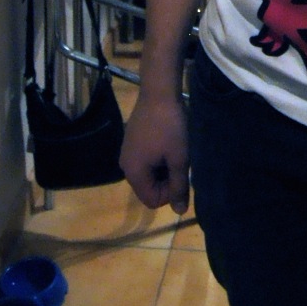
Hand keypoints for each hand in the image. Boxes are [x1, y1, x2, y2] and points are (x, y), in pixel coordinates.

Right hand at [120, 91, 189, 211]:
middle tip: (180, 162)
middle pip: (148, 188)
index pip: (151, 200)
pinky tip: (168, 143)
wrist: (159, 93)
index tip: (181, 175)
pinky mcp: (131, 141)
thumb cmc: (170, 128)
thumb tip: (179, 212)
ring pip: (148, 174)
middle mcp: (125, 166)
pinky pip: (145, 161)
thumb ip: (179, 187)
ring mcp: (126, 152)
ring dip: (164, 169)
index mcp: (133, 173)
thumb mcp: (179, 159)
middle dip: (166, 181)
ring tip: (175, 152)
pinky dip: (158, 159)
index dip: (169, 194)